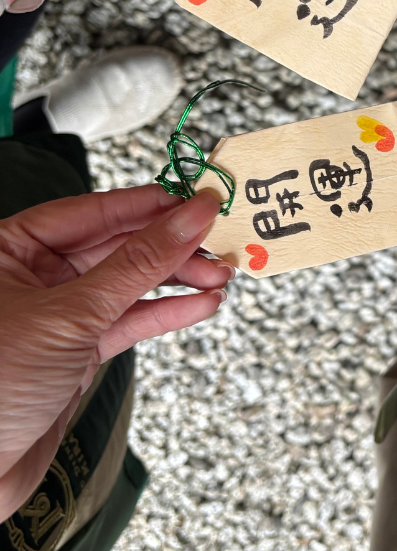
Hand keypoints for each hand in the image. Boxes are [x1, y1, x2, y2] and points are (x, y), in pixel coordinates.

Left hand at [0, 187, 231, 519]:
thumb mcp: (69, 315)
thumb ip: (136, 264)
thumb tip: (189, 218)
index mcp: (10, 249)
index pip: (93, 211)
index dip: (151, 204)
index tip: (200, 199)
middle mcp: (33, 275)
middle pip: (119, 245)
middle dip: (173, 245)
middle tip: (220, 242)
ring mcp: (59, 314)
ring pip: (130, 283)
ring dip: (179, 279)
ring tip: (220, 275)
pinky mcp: (78, 351)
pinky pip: (130, 321)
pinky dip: (168, 313)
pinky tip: (202, 304)